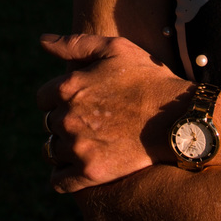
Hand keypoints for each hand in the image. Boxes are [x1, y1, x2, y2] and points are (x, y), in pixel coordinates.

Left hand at [36, 33, 190, 192]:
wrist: (178, 117)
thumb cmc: (148, 78)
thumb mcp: (114, 48)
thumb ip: (74, 44)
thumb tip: (42, 40)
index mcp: (69, 87)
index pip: (43, 98)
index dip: (58, 98)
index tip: (78, 101)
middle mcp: (68, 118)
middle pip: (49, 123)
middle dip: (64, 121)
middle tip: (89, 121)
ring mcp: (78, 147)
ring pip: (52, 150)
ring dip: (63, 147)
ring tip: (86, 143)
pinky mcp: (90, 172)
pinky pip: (59, 181)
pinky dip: (63, 175)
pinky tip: (76, 167)